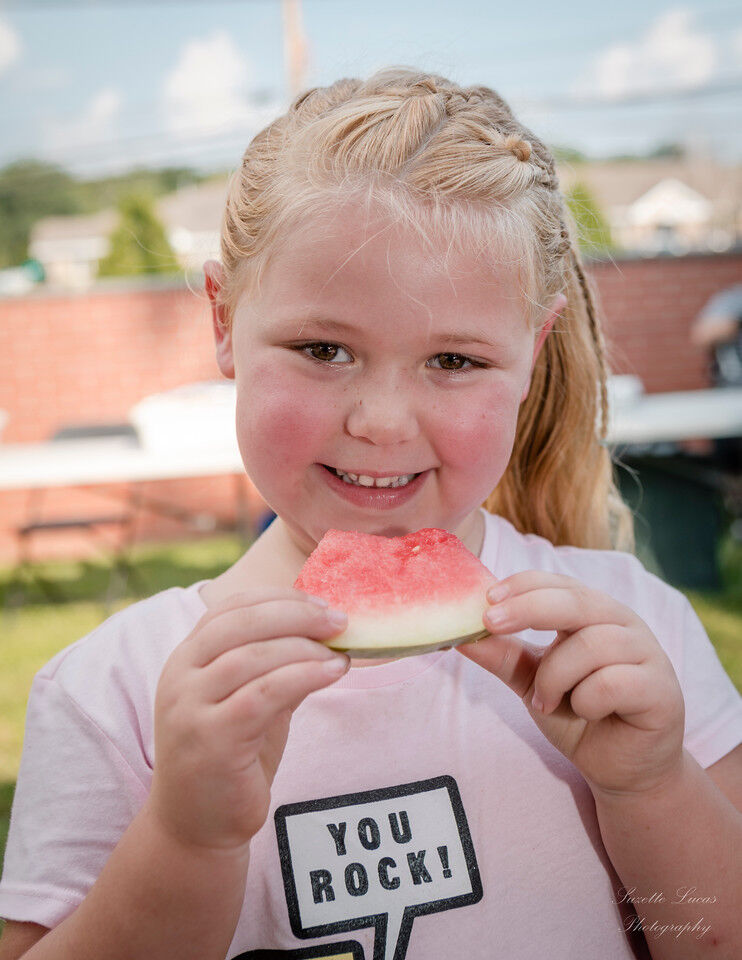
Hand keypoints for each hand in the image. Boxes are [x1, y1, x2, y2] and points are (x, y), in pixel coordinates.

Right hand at [147, 587, 349, 853]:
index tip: (320, 602)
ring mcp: (190, 708)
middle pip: (241, 623)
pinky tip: (332, 674)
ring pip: (253, 657)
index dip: (278, 598)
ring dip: (305, 648)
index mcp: (186, 658)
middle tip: (339, 619)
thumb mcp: (251, 700)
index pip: (230, 607)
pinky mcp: (211, 740)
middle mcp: (180, 676)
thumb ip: (275, 664)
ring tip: (340, 653)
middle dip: (296, 615)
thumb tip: (325, 629)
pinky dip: (303, 676)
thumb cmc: (230, 757)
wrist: (196, 826)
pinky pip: (264, 694)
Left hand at [458, 571, 685, 799]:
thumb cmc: (580, 715)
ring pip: (591, 645)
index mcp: (594, 612)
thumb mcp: (533, 681)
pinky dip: (588, 700)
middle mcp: (624, 624)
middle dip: (528, 608)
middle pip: (576, 601)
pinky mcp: (662, 690)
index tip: (487, 600)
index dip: (522, 585)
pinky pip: (614, 682)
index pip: (558, 583)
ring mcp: (648, 654)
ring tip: (546, 702)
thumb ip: (504, 655)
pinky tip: (586, 713)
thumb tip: (459, 633)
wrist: (622, 769)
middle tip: (492, 622)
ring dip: (556, 677)